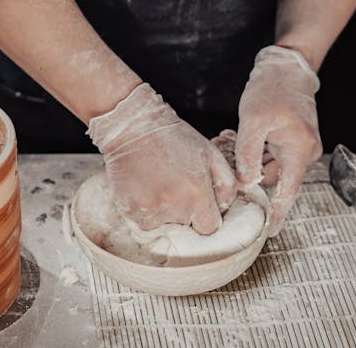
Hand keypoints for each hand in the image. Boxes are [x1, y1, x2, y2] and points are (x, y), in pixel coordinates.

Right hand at [87, 83, 236, 233]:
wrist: (132, 128)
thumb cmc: (174, 138)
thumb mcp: (211, 154)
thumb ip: (227, 184)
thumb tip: (225, 207)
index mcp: (197, 193)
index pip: (210, 227)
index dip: (206, 216)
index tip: (199, 202)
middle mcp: (174, 206)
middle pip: (186, 225)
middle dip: (185, 210)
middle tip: (176, 184)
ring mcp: (149, 209)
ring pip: (164, 225)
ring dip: (164, 211)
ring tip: (159, 184)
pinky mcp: (129, 209)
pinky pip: (143, 222)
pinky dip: (145, 210)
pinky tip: (145, 188)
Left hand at [235, 46, 322, 235]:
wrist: (287, 67)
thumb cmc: (272, 90)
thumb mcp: (254, 121)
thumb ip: (248, 154)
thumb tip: (245, 181)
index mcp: (299, 151)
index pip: (288, 192)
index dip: (277, 214)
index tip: (268, 232)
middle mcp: (302, 153)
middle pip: (272, 178)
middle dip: (247, 175)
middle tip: (224, 160)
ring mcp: (296, 146)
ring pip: (267, 166)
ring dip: (247, 160)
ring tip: (227, 141)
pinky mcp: (288, 140)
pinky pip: (268, 154)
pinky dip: (252, 151)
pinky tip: (234, 138)